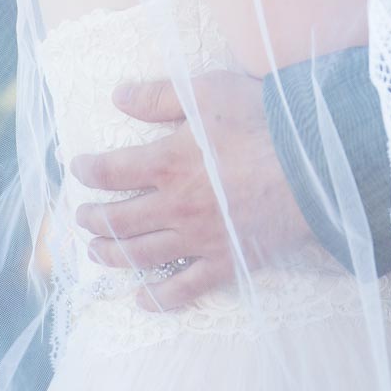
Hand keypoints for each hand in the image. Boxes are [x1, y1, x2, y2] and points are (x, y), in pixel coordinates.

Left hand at [69, 68, 312, 309]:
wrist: (312, 165)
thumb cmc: (262, 121)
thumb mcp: (208, 92)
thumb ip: (160, 96)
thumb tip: (117, 96)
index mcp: (167, 162)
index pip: (111, 172)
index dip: (88, 171)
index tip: (78, 169)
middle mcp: (174, 206)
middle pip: (119, 219)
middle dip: (94, 218)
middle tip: (82, 216)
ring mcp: (198, 239)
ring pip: (141, 254)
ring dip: (112, 255)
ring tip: (96, 252)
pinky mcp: (224, 262)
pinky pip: (184, 288)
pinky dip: (158, 298)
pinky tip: (141, 299)